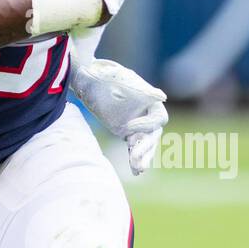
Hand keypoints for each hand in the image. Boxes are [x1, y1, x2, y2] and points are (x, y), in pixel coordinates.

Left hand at [70, 57, 167, 174]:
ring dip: (142, 157)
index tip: (127, 128)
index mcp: (149, 100)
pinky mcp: (126, 132)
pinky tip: (135, 171)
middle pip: (153, 134)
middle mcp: (146, 113)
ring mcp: (136, 123)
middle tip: (136, 158)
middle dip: (145, 147)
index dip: (145, 125)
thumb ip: (141, 90)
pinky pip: (134, 147)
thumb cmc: (104, 76)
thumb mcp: (121, 81)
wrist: (86, 79)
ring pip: (145, 144)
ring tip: (138, 169)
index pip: (157, 118)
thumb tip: (162, 96)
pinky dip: (134, 158)